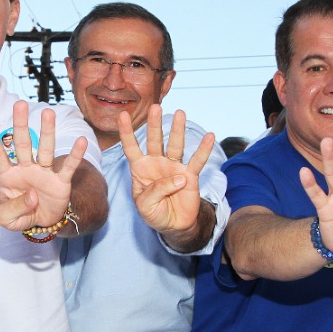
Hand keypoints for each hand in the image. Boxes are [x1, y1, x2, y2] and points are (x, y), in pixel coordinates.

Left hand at [0, 100, 86, 230]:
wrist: (41, 222)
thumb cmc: (19, 215)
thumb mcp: (6, 219)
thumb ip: (12, 209)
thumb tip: (31, 195)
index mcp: (7, 176)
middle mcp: (25, 169)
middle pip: (22, 144)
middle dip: (20, 124)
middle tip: (20, 104)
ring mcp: (43, 173)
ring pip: (45, 149)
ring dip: (47, 131)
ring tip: (48, 112)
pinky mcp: (60, 182)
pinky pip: (68, 167)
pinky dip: (74, 155)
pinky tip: (80, 141)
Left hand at [120, 106, 214, 236]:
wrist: (173, 225)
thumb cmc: (154, 212)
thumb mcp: (145, 205)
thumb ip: (156, 191)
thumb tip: (178, 178)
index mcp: (140, 169)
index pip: (131, 147)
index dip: (127, 132)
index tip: (123, 115)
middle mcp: (157, 163)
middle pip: (154, 140)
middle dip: (154, 124)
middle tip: (155, 106)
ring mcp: (174, 167)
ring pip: (175, 145)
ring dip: (177, 130)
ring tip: (179, 113)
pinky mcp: (190, 175)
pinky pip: (197, 160)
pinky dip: (203, 149)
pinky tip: (209, 136)